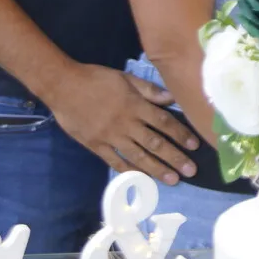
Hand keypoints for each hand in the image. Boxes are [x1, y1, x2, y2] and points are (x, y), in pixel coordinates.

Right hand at [41, 63, 199, 183]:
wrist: (63, 86)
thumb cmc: (96, 79)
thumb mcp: (125, 77)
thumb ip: (149, 89)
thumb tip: (172, 97)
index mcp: (134, 105)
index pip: (163, 122)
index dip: (180, 134)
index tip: (194, 146)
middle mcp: (126, 124)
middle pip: (154, 143)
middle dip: (174, 157)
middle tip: (191, 171)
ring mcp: (111, 137)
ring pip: (138, 156)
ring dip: (157, 169)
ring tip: (173, 180)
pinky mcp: (97, 146)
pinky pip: (116, 162)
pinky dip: (130, 172)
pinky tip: (143, 180)